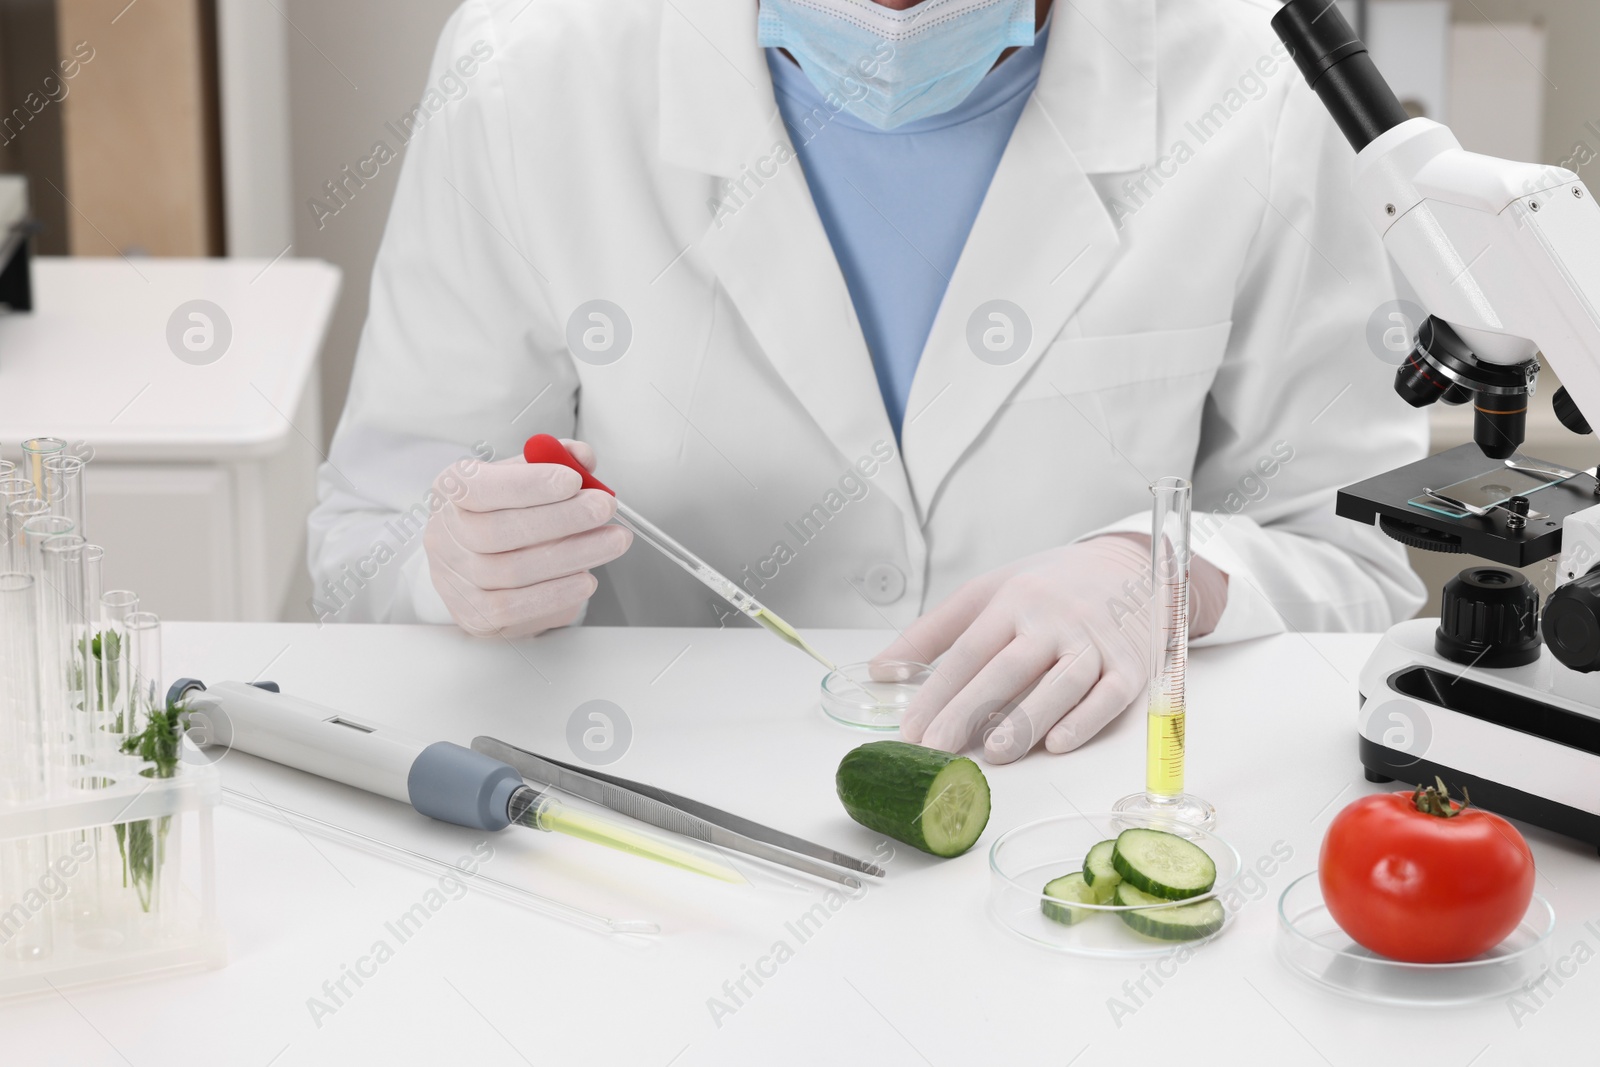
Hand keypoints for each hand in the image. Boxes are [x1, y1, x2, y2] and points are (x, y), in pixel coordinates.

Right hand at [423, 440, 631, 637]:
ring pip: (512, 571)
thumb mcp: (526, 477)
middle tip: (605, 507)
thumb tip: (581, 456)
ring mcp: (453, 579)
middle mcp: (444, 535)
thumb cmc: (505, 513)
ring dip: (572, 555)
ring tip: (612, 541)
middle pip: (499, 531)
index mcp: (451, 490)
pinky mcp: (473, 615)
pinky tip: (586, 579)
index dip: (527, 484)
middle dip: (562, 518)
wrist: (477, 564)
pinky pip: (515, 607)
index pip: (479, 486)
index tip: (573, 479)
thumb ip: (555, 461)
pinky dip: (557, 593)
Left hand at [875, 536, 1225, 762]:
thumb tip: (880, 670)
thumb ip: (932, 633)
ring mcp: (1093, 642)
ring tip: (995, 753)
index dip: (937, 692)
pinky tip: (1059, 743)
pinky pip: (1108, 696)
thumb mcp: (986, 593)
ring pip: (1060, 683)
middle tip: (939, 749)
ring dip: (1028, 719)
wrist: (1124, 565)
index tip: (911, 730)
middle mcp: (1053, 619)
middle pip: (1008, 668)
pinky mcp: (1130, 665)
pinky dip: (1085, 720)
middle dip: (970, 710)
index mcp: (1013, 600)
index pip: (969, 651)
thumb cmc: (1045, 586)